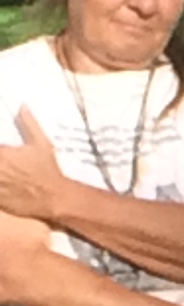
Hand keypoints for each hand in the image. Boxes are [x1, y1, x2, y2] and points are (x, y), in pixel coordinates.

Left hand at [0, 110, 64, 227]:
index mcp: (2, 153)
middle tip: (6, 162)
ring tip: (7, 170)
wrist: (55, 199)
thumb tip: (22, 106)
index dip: (0, 149)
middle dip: (0, 161)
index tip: (3, 149)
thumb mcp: (41, 144)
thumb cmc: (48, 171)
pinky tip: (5, 184)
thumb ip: (29, 123)